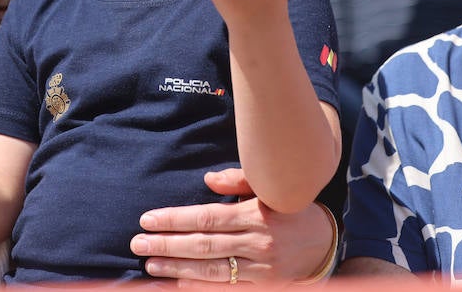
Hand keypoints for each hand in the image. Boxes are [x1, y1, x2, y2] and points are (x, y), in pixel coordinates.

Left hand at [132, 168, 337, 282]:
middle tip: (138, 243)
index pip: (207, 218)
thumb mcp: (269, 188)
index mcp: (256, 214)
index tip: (147, 219)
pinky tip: (177, 283)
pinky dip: (200, 287)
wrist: (323, 243)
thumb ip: (239, 180)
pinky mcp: (265, 288)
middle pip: (203, 246)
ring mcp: (262, 270)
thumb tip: (207, 179)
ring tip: (150, 264)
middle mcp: (258, 243)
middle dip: (167, 245)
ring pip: (211, 271)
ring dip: (177, 268)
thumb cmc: (288, 209)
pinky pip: (228, 289)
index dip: (175, 219)